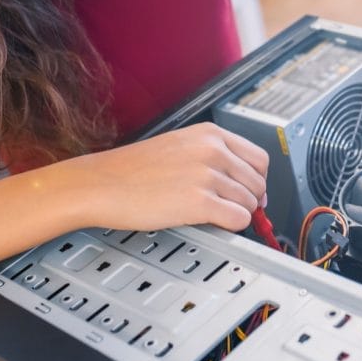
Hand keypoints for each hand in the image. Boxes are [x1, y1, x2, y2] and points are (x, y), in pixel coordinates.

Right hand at [67, 123, 268, 231]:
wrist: (102, 184)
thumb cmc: (132, 169)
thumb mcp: (179, 146)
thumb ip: (211, 155)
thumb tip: (241, 179)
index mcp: (209, 134)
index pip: (259, 158)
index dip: (258, 179)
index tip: (253, 192)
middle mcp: (213, 150)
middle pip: (258, 182)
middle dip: (251, 200)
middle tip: (235, 210)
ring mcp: (207, 175)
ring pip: (250, 202)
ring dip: (239, 213)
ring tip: (216, 216)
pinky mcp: (199, 202)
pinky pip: (238, 219)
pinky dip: (233, 226)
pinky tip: (215, 224)